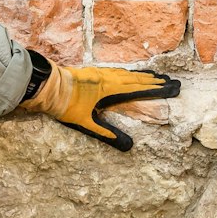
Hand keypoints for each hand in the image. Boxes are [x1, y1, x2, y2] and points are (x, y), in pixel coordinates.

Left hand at [20, 58, 180, 151]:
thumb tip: (126, 146)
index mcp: (109, 89)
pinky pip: (116, 71)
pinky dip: (127, 73)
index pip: (138, 89)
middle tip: (170, 81)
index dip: (156, 89)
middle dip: (154, 81)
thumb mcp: (85, 123)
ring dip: (142, 75)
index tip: (171, 87)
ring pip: (126, 73)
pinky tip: (127, 74)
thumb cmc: (65, 105)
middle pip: (135, 79)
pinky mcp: (92, 72)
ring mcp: (99, 73)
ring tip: (154, 75)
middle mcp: (107, 78)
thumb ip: (106, 133)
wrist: (46, 86)